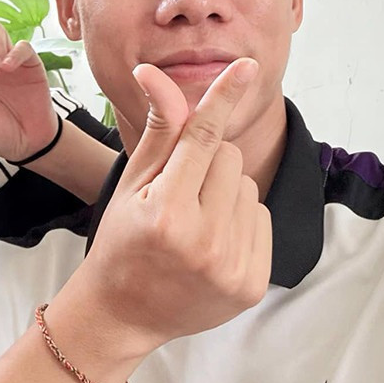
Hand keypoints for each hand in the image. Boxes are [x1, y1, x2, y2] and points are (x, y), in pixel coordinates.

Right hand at [54, 58, 271, 361]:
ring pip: (249, 186)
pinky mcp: (253, 284)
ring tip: (194, 222)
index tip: (246, 67)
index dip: (222, 98)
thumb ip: (158, 131)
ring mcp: (232, 267)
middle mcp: (204, 241)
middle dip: (207, 163)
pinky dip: (241, 221)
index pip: (202, 139)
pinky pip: (262, 218)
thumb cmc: (121, 242)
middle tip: (178, 193)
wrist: (123, 314)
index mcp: (166, 213)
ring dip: (226, 194)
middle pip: (229, 157)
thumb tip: (155, 74)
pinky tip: (213, 242)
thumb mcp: (131, 184)